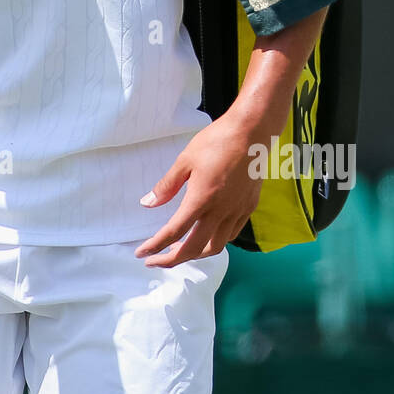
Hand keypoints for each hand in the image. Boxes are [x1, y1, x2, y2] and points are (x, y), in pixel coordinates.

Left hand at [134, 113, 263, 267]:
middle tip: (156, 261)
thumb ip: (166, 186)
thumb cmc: (216, 141)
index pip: (174, 233)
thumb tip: (147, 203)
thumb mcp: (185, 161)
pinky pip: (231, 234)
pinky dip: (216, 241)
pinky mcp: (248, 207)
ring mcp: (237, 211)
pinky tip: (207, 235)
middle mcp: (221, 211)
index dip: (155, 247)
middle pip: (194, 249)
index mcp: (201, 200)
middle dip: (173, 259)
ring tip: (181, 250)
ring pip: (216, 246)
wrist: (251, 132)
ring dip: (196, 254)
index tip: (142, 254)